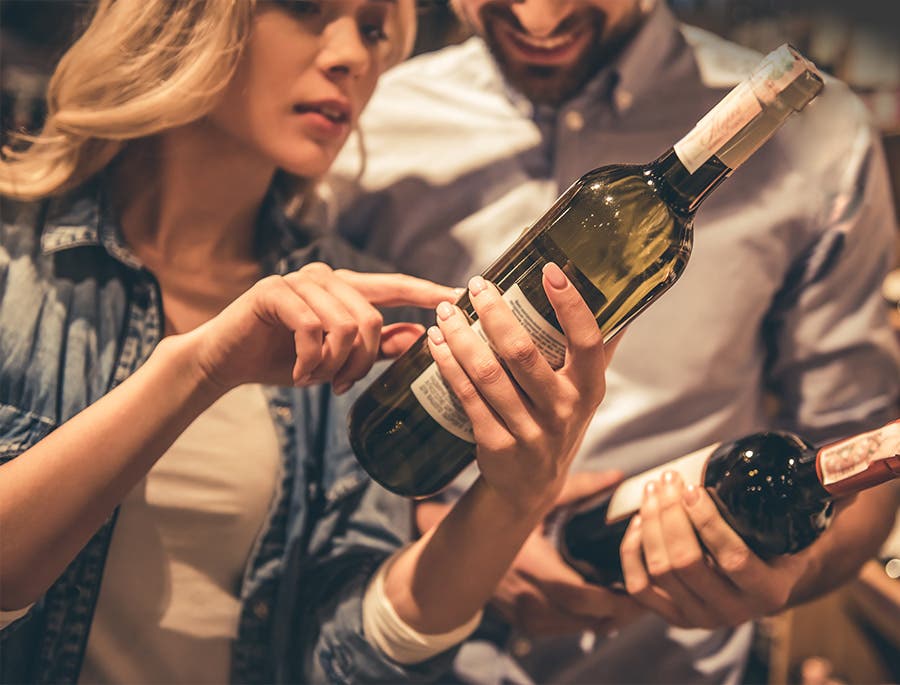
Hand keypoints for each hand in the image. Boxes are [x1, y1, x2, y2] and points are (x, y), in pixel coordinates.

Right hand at [186, 263, 456, 392]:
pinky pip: (312, 328)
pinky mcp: (273, 292)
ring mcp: (298, 281)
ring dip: (333, 364)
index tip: (458, 295)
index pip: (395, 286)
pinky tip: (300, 373)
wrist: (226, 362)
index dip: (426, 291)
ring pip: (344, 325)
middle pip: (371, 318)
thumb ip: (377, 345)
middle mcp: (325, 278)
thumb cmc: (282, 358)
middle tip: (342, 384)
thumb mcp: (337, 357)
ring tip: (317, 380)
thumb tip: (421, 336)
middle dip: (362, 361)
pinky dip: (311, 360)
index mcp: (344, 288)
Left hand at [426, 263, 618, 515]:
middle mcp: (563, 410)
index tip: (549, 271)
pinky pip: (467, 396)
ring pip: (488, 373)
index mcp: (589, 388)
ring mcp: (529, 431)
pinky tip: (436, 343)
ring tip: (446, 311)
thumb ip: (595, 348)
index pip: (586, 340)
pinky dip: (448, 365)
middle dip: (495, 313)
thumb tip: (617, 297)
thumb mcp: (583, 391)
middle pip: (523, 353)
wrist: (531, 486)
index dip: (570, 304)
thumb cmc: (556, 422)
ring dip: (462, 336)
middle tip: (477, 285)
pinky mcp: (496, 444)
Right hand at [491, 472, 644, 636]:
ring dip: (607, 619)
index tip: (639, 586)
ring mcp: (527, 617)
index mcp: (533, 568)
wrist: (463, 550)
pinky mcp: (527, 625)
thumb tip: (616, 476)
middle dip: (620, 612)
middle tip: (646, 597)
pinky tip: (604, 607)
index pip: (580, 596)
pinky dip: (588, 622)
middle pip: (586, 619)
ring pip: (579, 628)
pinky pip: (566, 630)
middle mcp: (529, 599)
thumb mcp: (538, 501)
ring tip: (632, 601)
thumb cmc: (504, 520)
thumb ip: (580, 489)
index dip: (614, 598)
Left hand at [619, 471, 810, 628]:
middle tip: (667, 480)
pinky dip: (632, 552)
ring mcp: (699, 618)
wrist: (767, 579)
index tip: (692, 487)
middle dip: (670, 515)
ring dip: (649, 525)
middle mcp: (734, 612)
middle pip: (686, 563)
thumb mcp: (803, 526)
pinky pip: (639, 587)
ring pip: (659, 571)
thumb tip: (838, 472)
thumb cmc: (782, 542)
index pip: (731, 558)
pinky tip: (637, 522)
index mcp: (769, 592)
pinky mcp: (671, 616)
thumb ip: (820, 498)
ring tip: (653, 491)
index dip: (706, 521)